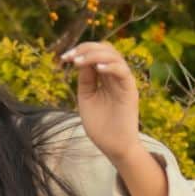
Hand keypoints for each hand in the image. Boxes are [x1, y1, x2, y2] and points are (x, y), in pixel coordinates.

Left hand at [60, 41, 140, 161]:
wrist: (113, 147)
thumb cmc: (100, 126)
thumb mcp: (86, 98)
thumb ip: (86, 80)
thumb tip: (79, 60)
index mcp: (105, 77)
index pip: (96, 53)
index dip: (80, 51)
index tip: (64, 57)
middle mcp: (115, 76)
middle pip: (106, 49)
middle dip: (86, 48)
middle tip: (70, 57)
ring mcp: (123, 82)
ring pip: (114, 56)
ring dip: (94, 55)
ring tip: (78, 62)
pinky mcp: (130, 91)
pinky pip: (122, 72)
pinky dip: (110, 66)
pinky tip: (97, 68)